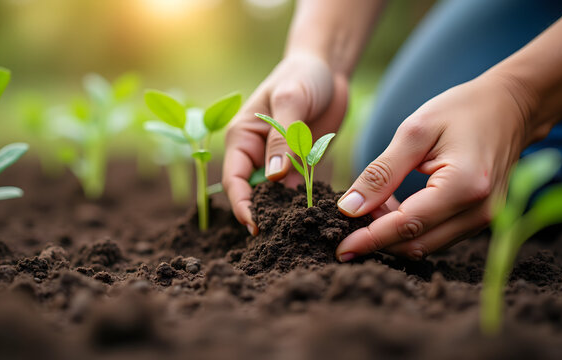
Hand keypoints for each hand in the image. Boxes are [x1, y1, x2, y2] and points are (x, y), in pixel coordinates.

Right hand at [222, 52, 348, 234]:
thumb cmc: (302, 76)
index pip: (234, 180)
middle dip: (264, 214)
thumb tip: (272, 178)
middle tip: (281, 238)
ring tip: (300, 232)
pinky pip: (298, 190)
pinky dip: (305, 203)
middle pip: (252, 194)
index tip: (256, 226)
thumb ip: (282, 138)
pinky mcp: (299, 165)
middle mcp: (255, 153)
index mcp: (241, 137)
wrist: (328, 68)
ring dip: (285, 212)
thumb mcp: (291, 100)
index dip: (242, 205)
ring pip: (275, 196)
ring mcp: (277, 161)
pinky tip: (317, 216)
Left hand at [335, 73, 536, 260]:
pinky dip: (408, 228)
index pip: (407, 226)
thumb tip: (349, 209)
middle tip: (348, 217)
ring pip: (424, 244)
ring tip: (370, 204)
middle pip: (415, 243)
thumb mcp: (414, 132)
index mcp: (464, 186)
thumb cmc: (461, 110)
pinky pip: (436, 235)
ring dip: (391, 233)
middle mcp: (479, 212)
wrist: (510, 106)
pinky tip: (390, 205)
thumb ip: (381, 173)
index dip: (370, 239)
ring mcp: (484, 220)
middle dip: (377, 237)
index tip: (340, 249)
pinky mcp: (479, 220)